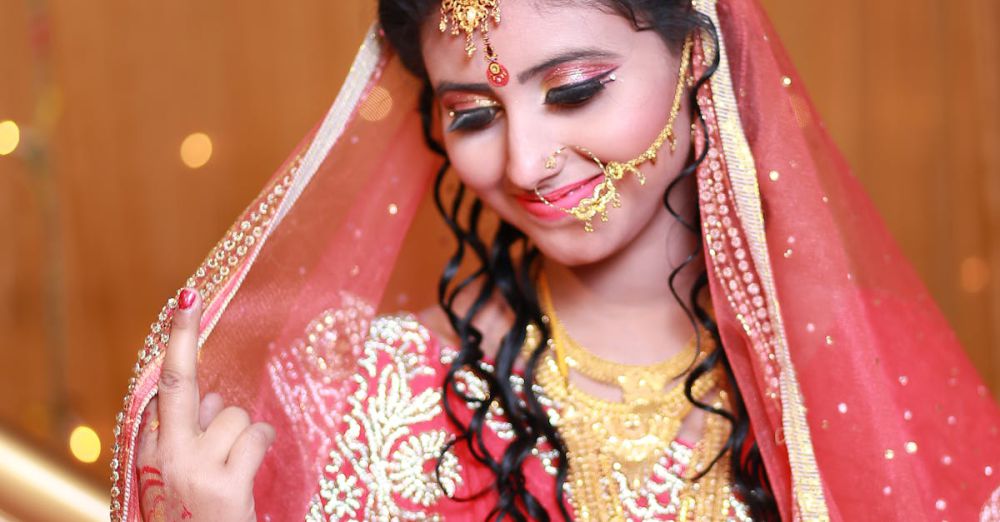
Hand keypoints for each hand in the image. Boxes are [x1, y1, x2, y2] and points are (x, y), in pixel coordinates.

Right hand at [135, 288, 274, 520]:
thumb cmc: (196, 515)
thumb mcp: (178, 474)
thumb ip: (190, 435)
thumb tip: (216, 398)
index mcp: (148, 450)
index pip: (161, 387)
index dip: (177, 342)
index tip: (185, 300)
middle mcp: (162, 455)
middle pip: (179, 384)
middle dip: (183, 338)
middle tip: (188, 296)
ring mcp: (191, 468)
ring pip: (235, 415)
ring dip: (246, 434)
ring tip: (236, 468)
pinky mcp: (222, 484)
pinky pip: (255, 438)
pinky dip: (262, 446)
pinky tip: (252, 471)